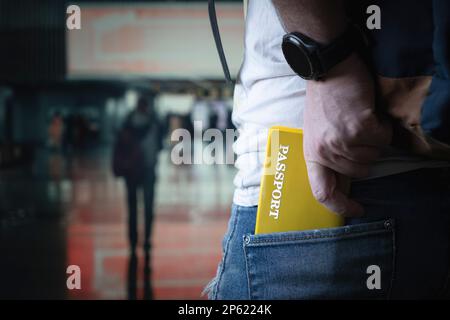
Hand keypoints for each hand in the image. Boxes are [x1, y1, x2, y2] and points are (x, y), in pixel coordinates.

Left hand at [303, 53, 391, 216]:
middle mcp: (325, 151)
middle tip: (359, 134)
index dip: (341, 206)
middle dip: (365, 156)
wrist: (327, 66)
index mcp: (312, 154)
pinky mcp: (360, 128)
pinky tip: (368, 113)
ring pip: (373, 156)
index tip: (357, 209)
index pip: (322, 192)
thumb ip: (328, 154)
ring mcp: (343, 140)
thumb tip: (345, 176)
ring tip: (360, 120)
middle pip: (360, 172)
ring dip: (373, 140)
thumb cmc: (323, 99)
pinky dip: (382, 126)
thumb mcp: (316, 131)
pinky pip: (384, 138)